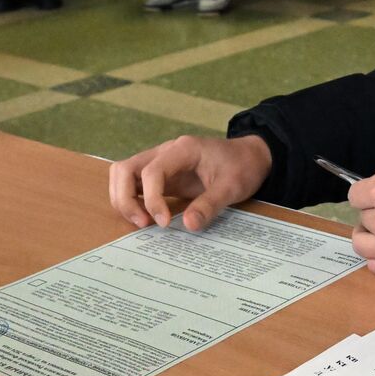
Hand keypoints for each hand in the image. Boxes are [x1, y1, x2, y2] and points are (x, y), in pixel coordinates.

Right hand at [109, 134, 272, 232]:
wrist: (250, 156)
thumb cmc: (243, 166)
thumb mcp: (232, 186)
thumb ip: (209, 205)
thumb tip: (188, 225)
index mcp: (183, 149)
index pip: (152, 171)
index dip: (152, 199)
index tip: (164, 222)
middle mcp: (166, 152)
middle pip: (125, 169)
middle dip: (126, 199)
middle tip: (143, 224)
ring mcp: (161, 162)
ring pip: (124, 175)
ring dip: (124, 199)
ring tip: (143, 222)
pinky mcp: (162, 175)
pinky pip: (135, 184)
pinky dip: (132, 200)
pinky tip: (146, 218)